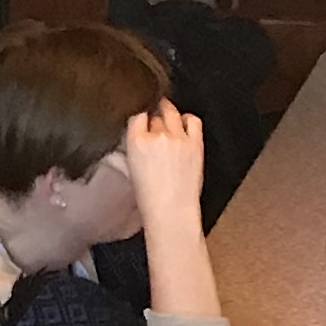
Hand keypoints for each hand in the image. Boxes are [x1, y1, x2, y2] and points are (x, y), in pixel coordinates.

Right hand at [119, 103, 207, 229]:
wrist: (172, 212)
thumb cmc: (151, 199)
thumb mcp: (130, 169)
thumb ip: (133, 146)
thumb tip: (140, 134)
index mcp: (137, 142)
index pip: (137, 115)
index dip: (140, 117)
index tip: (143, 119)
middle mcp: (157, 137)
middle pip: (155, 114)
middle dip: (154, 118)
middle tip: (156, 122)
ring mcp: (178, 139)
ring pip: (172, 113)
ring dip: (169, 114)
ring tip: (168, 118)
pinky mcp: (195, 144)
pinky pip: (193, 120)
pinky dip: (188, 119)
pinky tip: (184, 124)